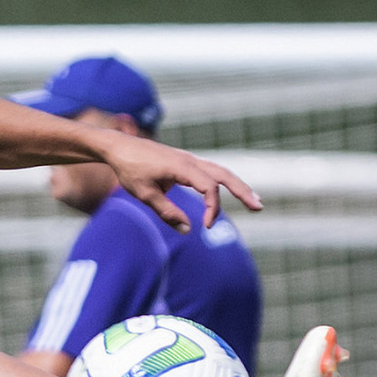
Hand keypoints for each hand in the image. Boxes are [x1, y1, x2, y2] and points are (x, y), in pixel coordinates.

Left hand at [101, 132, 261, 231]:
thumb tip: (187, 230)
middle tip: (259, 207)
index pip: (209, 187)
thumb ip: (166, 212)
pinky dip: (222, 181)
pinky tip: (229, 191)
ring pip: (219, 170)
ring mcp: (188, 159)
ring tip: (253, 200)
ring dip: (236, 185)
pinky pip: (208, 170)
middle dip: (242, 191)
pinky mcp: (184, 162)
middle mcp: (189, 160)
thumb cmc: (129, 169)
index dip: (212, 208)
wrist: (118, 147)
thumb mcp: (144, 194)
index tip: (206, 226)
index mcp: (181, 166)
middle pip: (224, 174)